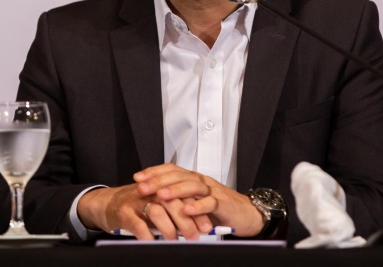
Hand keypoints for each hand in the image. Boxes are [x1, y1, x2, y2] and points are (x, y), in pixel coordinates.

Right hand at [76, 182, 211, 240]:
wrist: (106, 203)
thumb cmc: (135, 206)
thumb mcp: (156, 205)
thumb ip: (173, 213)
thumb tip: (195, 227)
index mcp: (161, 188)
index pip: (183, 197)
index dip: (197, 211)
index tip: (206, 226)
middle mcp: (150, 191)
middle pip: (172, 202)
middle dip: (186, 220)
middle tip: (194, 235)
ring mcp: (136, 201)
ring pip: (157, 211)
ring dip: (168, 228)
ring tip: (174, 240)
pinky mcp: (123, 212)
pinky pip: (138, 224)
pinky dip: (147, 235)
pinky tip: (152, 242)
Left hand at [134, 163, 264, 236]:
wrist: (246, 213)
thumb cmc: (217, 209)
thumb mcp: (193, 202)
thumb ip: (177, 200)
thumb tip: (152, 202)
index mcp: (192, 179)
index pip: (171, 169)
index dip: (154, 172)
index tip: (137, 177)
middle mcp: (201, 181)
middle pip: (179, 175)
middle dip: (158, 181)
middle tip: (142, 187)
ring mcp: (212, 191)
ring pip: (193, 186)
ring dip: (175, 190)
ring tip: (161, 195)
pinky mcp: (223, 203)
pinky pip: (210, 203)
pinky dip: (198, 206)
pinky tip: (187, 210)